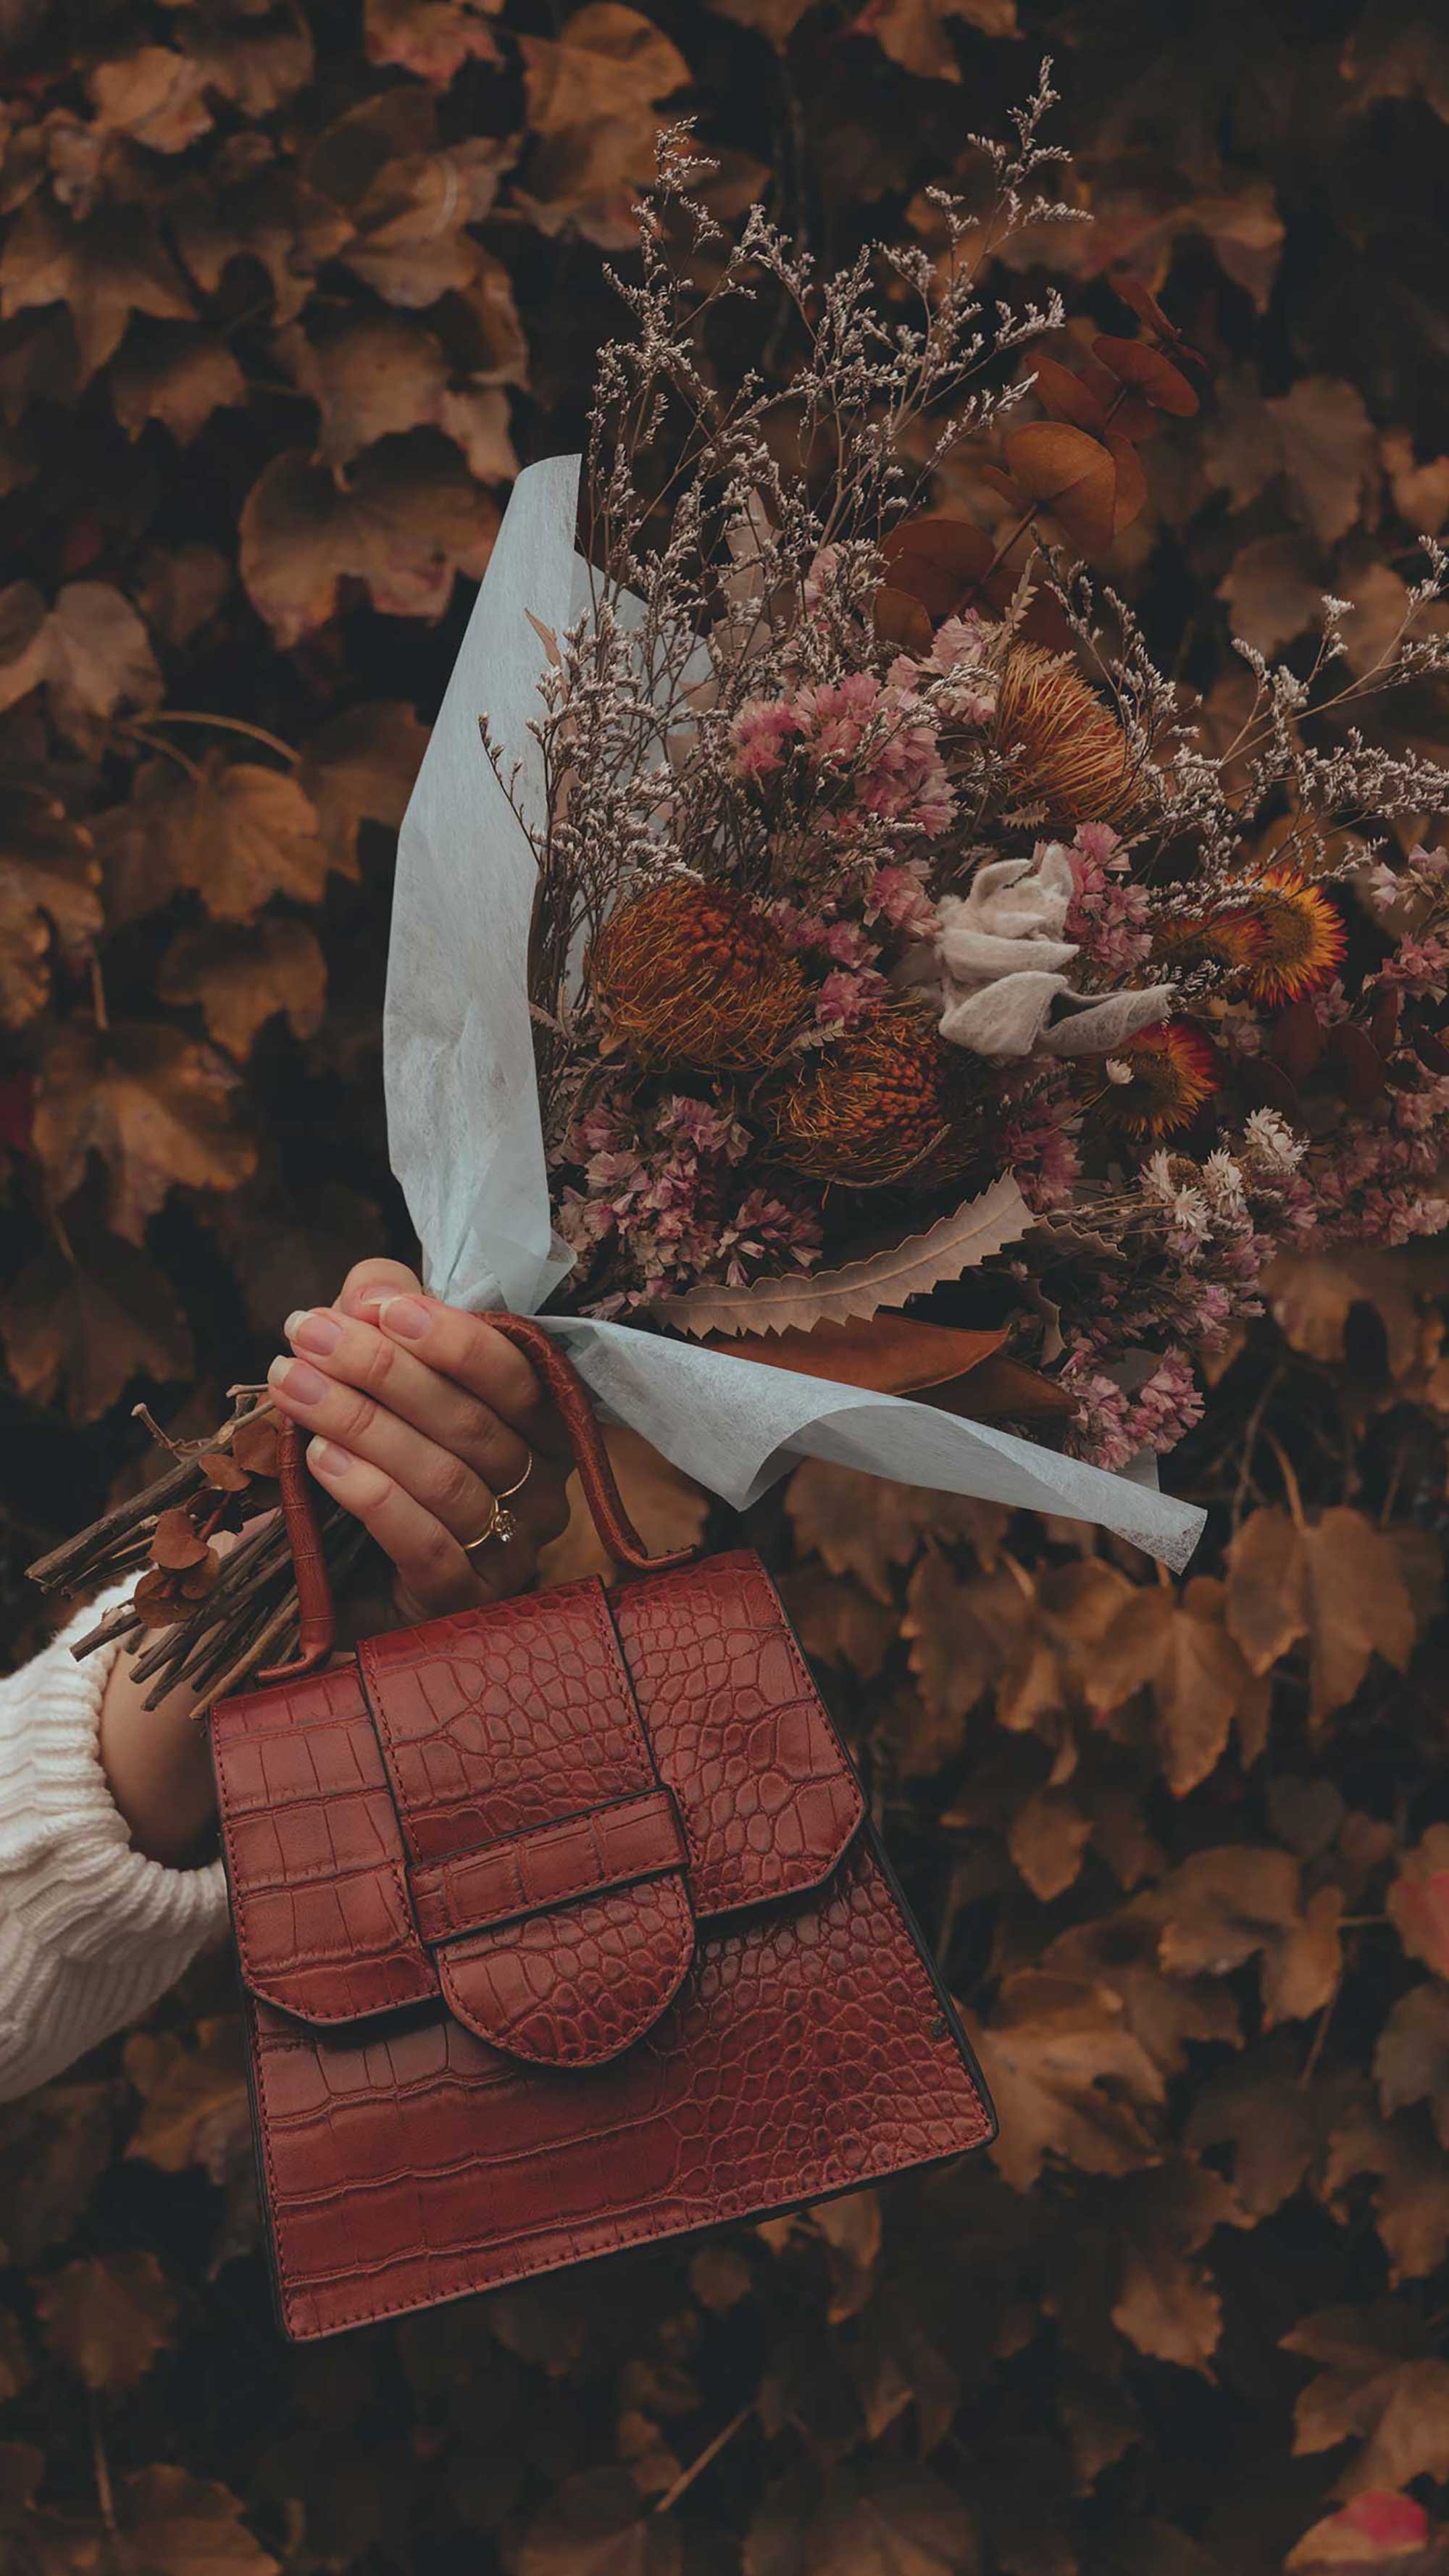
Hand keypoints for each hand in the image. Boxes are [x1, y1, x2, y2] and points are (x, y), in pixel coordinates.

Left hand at [97, 1262, 571, 1866]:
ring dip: (362, 1424)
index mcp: (542, 1429)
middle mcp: (543, 1493)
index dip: (452, 1337)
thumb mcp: (386, 1373)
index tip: (377, 1304)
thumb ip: (386, 1313)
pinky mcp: (464, 1605)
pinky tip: (321, 1459)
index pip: (518, 1376)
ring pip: (446, 1481)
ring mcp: (510, 1554)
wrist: (350, 1578)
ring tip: (292, 1386)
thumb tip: (372, 1286)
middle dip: (382, 1372)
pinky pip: (428, 1548)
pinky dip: (373, 1497)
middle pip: (472, 1424)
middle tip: (306, 1336)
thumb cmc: (385, 1455)